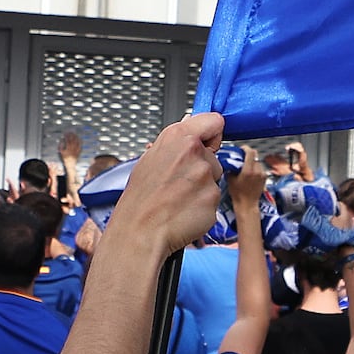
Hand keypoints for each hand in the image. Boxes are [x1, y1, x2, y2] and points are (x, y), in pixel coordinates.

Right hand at [111, 113, 228, 250]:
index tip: (209, 143)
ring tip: (178, 199)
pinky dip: (203, 207)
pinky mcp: (213, 198)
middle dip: (202, 170)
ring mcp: (205, 176)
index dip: (212, 134)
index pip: (214, 121)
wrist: (139, 231)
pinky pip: (214, 200)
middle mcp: (194, 152)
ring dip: (202, 189)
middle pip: (214, 158)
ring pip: (214, 180)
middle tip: (178, 184)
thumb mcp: (150, 159)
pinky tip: (185, 211)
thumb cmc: (140, 199)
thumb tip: (190, 127)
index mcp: (177, 137)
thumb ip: (176, 143)